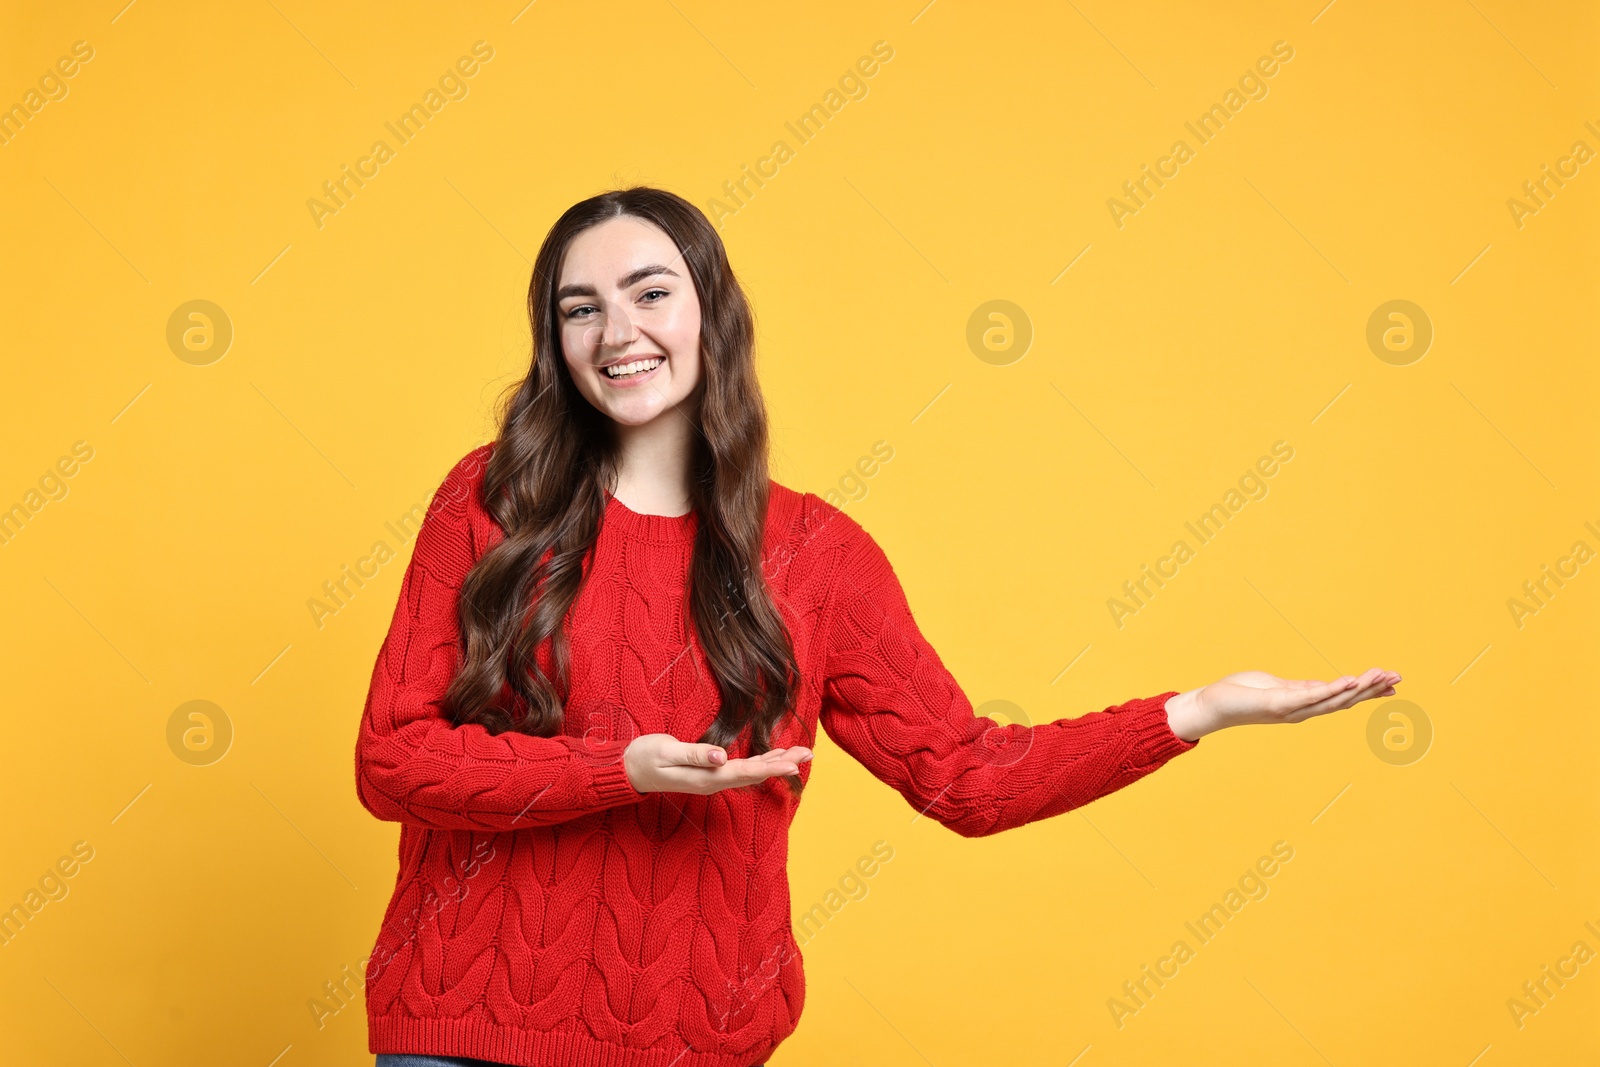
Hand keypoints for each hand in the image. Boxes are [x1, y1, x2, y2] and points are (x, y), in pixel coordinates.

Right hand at [623, 733, 812, 794]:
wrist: (629, 770)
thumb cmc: (645, 757)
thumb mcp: (666, 752)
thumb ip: (694, 755)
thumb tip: (721, 757)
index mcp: (706, 777)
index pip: (745, 772)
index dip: (770, 767)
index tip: (792, 763)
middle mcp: (714, 781)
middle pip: (755, 774)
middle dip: (782, 763)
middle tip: (808, 753)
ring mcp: (712, 778)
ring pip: (751, 771)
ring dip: (776, 762)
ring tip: (800, 754)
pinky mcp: (710, 772)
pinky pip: (742, 769)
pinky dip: (761, 761)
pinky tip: (773, 757)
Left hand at [1163, 668, 1400, 740]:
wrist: (1213, 705)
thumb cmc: (1241, 694)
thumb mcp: (1277, 687)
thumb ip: (1301, 688)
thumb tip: (1323, 686)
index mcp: (1304, 703)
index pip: (1342, 697)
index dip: (1367, 691)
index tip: (1392, 684)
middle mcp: (1302, 710)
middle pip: (1345, 700)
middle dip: (1372, 689)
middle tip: (1398, 678)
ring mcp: (1293, 709)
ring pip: (1333, 699)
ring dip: (1360, 687)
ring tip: (1382, 675)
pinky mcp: (1279, 703)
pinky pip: (1311, 696)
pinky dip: (1332, 689)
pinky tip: (1351, 681)